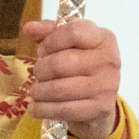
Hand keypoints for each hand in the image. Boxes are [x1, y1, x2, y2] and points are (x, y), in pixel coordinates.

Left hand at [22, 19, 120, 138]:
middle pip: (62, 62)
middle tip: (38, 73)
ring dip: (39, 91)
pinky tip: (35, 107)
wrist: (100, 101)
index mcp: (104, 38)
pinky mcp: (99, 109)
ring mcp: (106, 86)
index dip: (50, 41)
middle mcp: (109, 60)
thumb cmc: (82, 66)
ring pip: (60, 89)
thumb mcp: (70, 44)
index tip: (42, 50)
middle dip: (41, 69)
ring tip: (36, 91)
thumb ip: (50, 32)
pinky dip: (43, 109)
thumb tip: (29, 28)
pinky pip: (64, 110)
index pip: (73, 32)